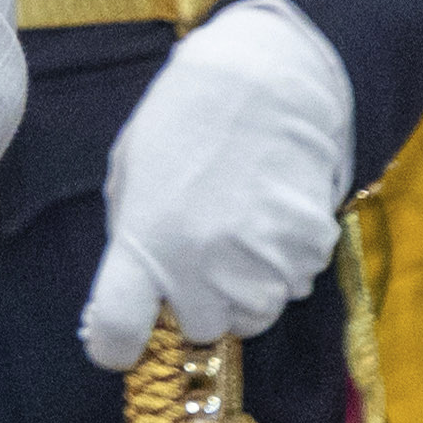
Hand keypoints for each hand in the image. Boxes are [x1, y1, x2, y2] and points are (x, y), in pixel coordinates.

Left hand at [74, 0, 357, 366]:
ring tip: (238, 228)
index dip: (114, 345)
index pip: (117, 333)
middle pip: (199, 329)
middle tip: (198, 254)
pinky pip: (292, 284)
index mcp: (145, 242)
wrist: (267, 77)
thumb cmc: (186, 118)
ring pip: (252, 314)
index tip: (121, 338)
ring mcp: (259, 261)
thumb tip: (133, 295)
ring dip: (243, 288)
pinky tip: (271, 213)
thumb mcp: (132, 173)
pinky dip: (282, 264)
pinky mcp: (307, 249)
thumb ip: (130, 239)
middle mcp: (201, 263)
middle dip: (195, 303)